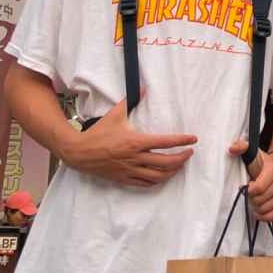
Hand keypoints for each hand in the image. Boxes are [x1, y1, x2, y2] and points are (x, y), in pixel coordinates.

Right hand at [60, 97, 197, 187]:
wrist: (79, 152)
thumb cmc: (98, 133)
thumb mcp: (115, 114)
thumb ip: (130, 101)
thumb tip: (144, 88)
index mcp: (135, 142)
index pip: (165, 142)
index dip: (182, 141)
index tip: (193, 139)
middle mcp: (135, 158)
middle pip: (166, 162)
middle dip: (182, 158)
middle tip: (189, 152)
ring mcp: (130, 170)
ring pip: (158, 176)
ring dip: (172, 171)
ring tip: (180, 164)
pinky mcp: (124, 179)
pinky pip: (145, 184)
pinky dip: (157, 181)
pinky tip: (163, 176)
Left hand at [229, 140, 272, 221]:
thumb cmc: (264, 162)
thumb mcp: (254, 152)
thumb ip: (242, 147)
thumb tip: (232, 148)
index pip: (258, 188)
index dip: (248, 190)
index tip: (246, 186)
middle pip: (260, 200)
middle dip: (251, 198)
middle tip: (249, 193)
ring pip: (264, 209)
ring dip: (255, 207)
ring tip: (253, 199)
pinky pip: (271, 216)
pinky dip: (262, 215)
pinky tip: (257, 209)